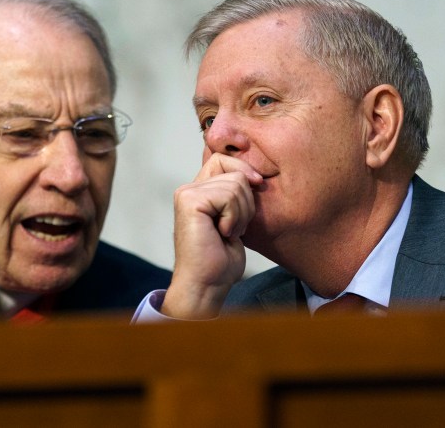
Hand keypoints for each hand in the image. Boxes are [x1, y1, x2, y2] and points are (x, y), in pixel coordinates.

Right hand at [162, 153, 262, 318]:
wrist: (207, 284)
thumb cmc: (221, 259)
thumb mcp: (234, 218)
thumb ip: (235, 194)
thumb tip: (255, 175)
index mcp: (197, 190)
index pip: (224, 159)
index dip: (244, 169)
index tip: (258, 185)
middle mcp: (188, 189)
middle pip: (234, 171)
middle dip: (246, 201)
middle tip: (234, 227)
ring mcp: (187, 194)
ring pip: (235, 184)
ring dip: (241, 213)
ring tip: (228, 232)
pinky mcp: (189, 202)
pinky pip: (228, 196)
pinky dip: (234, 218)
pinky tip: (223, 233)